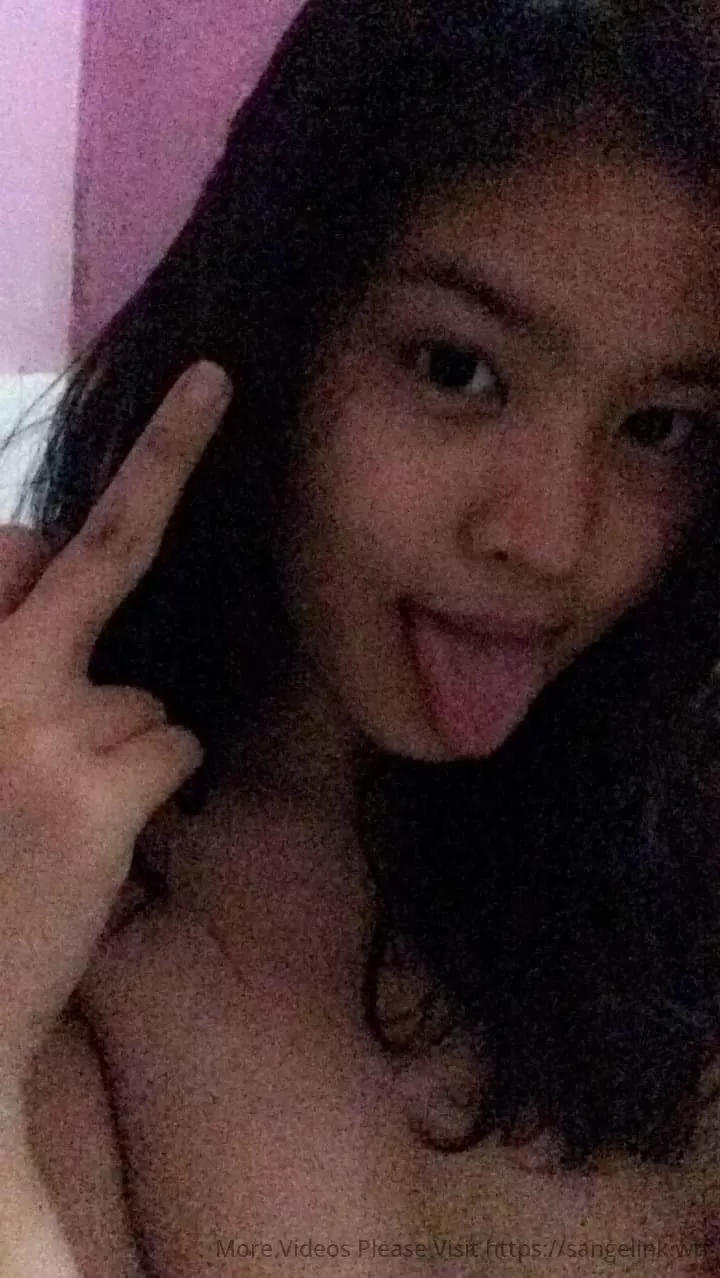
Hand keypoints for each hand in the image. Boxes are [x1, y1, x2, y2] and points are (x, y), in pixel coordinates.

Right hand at [0, 360, 231, 1096]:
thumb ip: (5, 647)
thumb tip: (33, 551)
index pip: (22, 549)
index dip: (114, 482)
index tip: (191, 397)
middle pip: (104, 553)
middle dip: (166, 458)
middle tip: (214, 384)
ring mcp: (42, 727)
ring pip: (148, 697)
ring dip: (124, 747)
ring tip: (56, 816)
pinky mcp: (95, 789)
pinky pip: (171, 749)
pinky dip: (149, 790)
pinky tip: (94, 841)